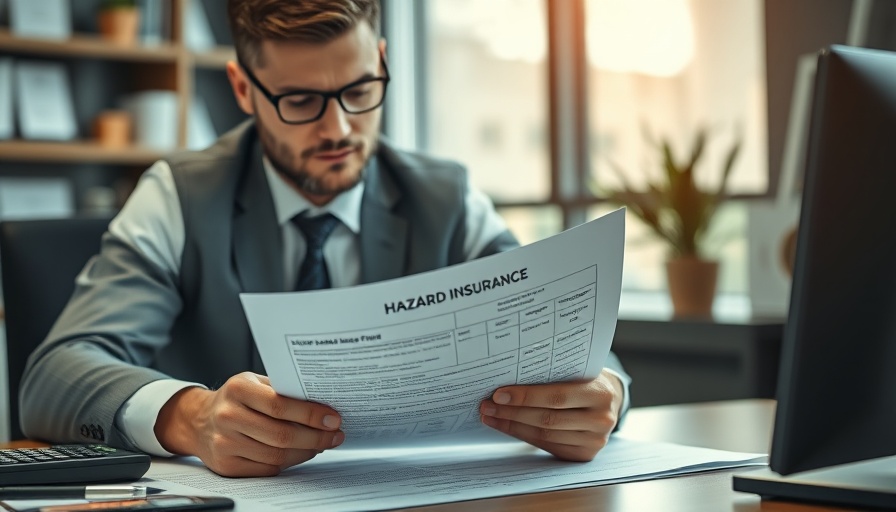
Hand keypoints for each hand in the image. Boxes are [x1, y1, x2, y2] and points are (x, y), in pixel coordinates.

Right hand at [155, 372, 343, 476]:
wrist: (198, 420)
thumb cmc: (235, 398)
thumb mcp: (254, 382)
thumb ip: (282, 389)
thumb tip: (323, 403)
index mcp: (238, 389)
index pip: (281, 406)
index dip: (311, 414)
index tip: (333, 419)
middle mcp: (228, 416)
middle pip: (282, 435)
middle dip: (316, 437)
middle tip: (335, 435)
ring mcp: (225, 443)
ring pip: (277, 455)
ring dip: (306, 452)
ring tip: (322, 444)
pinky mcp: (226, 465)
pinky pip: (268, 468)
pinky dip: (290, 462)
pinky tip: (300, 452)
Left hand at [479, 369, 623, 460]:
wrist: (610, 399)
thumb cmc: (585, 380)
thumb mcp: (577, 371)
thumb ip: (552, 375)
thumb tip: (507, 381)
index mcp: (600, 392)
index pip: (556, 396)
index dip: (525, 396)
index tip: (498, 394)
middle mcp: (601, 419)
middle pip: (547, 419)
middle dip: (512, 413)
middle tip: (487, 406)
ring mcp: (595, 440)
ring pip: (544, 435)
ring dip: (512, 426)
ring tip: (491, 416)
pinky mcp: (585, 454)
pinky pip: (548, 446)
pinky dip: (523, 436)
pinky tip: (507, 427)